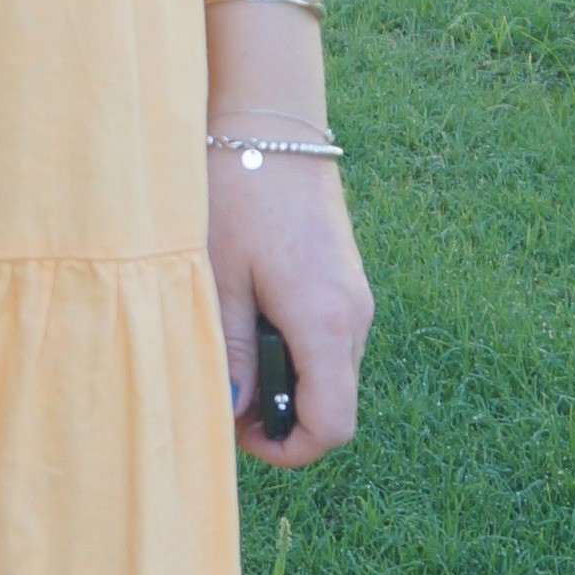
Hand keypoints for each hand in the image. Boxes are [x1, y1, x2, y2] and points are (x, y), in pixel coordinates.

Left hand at [208, 147, 372, 465]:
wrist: (270, 125)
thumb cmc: (236, 196)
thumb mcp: (218, 280)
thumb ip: (230, 351)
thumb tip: (232, 410)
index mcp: (324, 322)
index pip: (331, 425)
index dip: (288, 448)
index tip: (240, 433)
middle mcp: (354, 315)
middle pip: (333, 403)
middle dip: (280, 415)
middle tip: (224, 390)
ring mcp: (356, 296)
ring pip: (330, 372)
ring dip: (285, 381)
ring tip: (231, 350)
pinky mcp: (346, 279)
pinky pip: (328, 338)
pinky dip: (295, 350)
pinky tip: (251, 319)